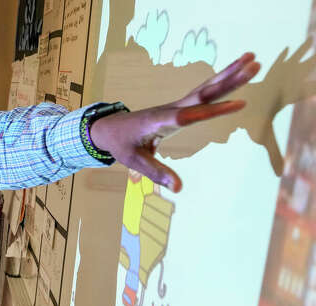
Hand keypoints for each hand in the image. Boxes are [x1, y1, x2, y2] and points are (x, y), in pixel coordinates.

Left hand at [90, 52, 261, 191]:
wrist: (109, 128)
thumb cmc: (122, 145)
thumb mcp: (134, 161)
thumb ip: (156, 173)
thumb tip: (178, 188)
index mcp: (159, 121)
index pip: (188, 116)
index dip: (212, 111)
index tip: (239, 103)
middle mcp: (170, 109)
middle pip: (203, 94)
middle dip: (229, 81)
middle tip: (254, 66)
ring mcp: (176, 105)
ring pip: (206, 88)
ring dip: (230, 73)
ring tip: (253, 58)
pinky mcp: (180, 106)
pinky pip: (203, 92)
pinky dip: (220, 80)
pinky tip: (238, 69)